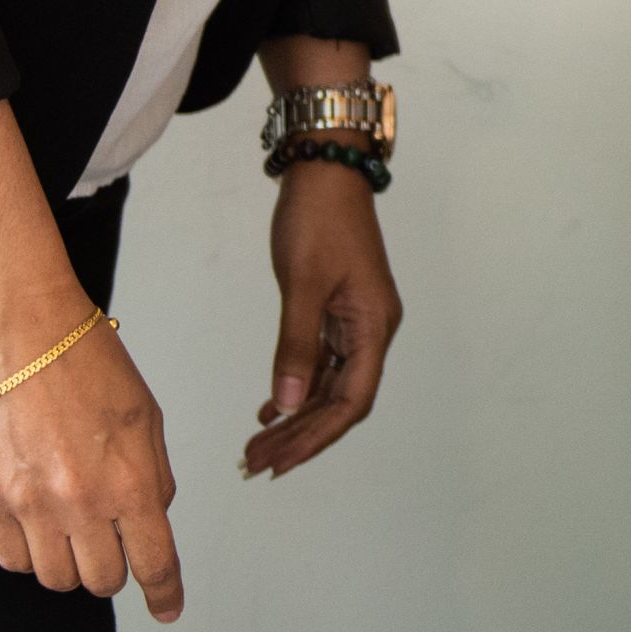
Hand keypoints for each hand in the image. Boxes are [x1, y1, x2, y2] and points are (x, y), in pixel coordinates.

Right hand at [0, 301, 183, 621]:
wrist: (21, 331)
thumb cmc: (88, 364)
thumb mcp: (146, 418)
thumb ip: (154, 477)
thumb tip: (152, 521)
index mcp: (131, 481)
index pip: (154, 563)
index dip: (165, 595)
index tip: (168, 609)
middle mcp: (82, 502)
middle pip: (102, 581)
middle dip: (115, 569)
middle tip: (112, 542)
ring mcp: (30, 505)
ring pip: (55, 577)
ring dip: (71, 562)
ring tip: (72, 523)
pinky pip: (13, 559)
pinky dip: (30, 552)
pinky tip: (38, 521)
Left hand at [245, 161, 401, 478]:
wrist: (326, 169)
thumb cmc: (317, 220)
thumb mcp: (302, 283)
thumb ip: (296, 345)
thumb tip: (287, 403)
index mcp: (374, 326)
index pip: (351, 401)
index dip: (316, 437)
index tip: (279, 462)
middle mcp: (373, 329)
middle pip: (342, 400)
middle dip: (301, 435)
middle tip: (256, 462)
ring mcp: (358, 320)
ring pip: (331, 384)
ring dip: (297, 416)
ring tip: (257, 444)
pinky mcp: (340, 309)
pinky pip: (324, 362)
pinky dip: (299, 386)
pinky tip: (271, 406)